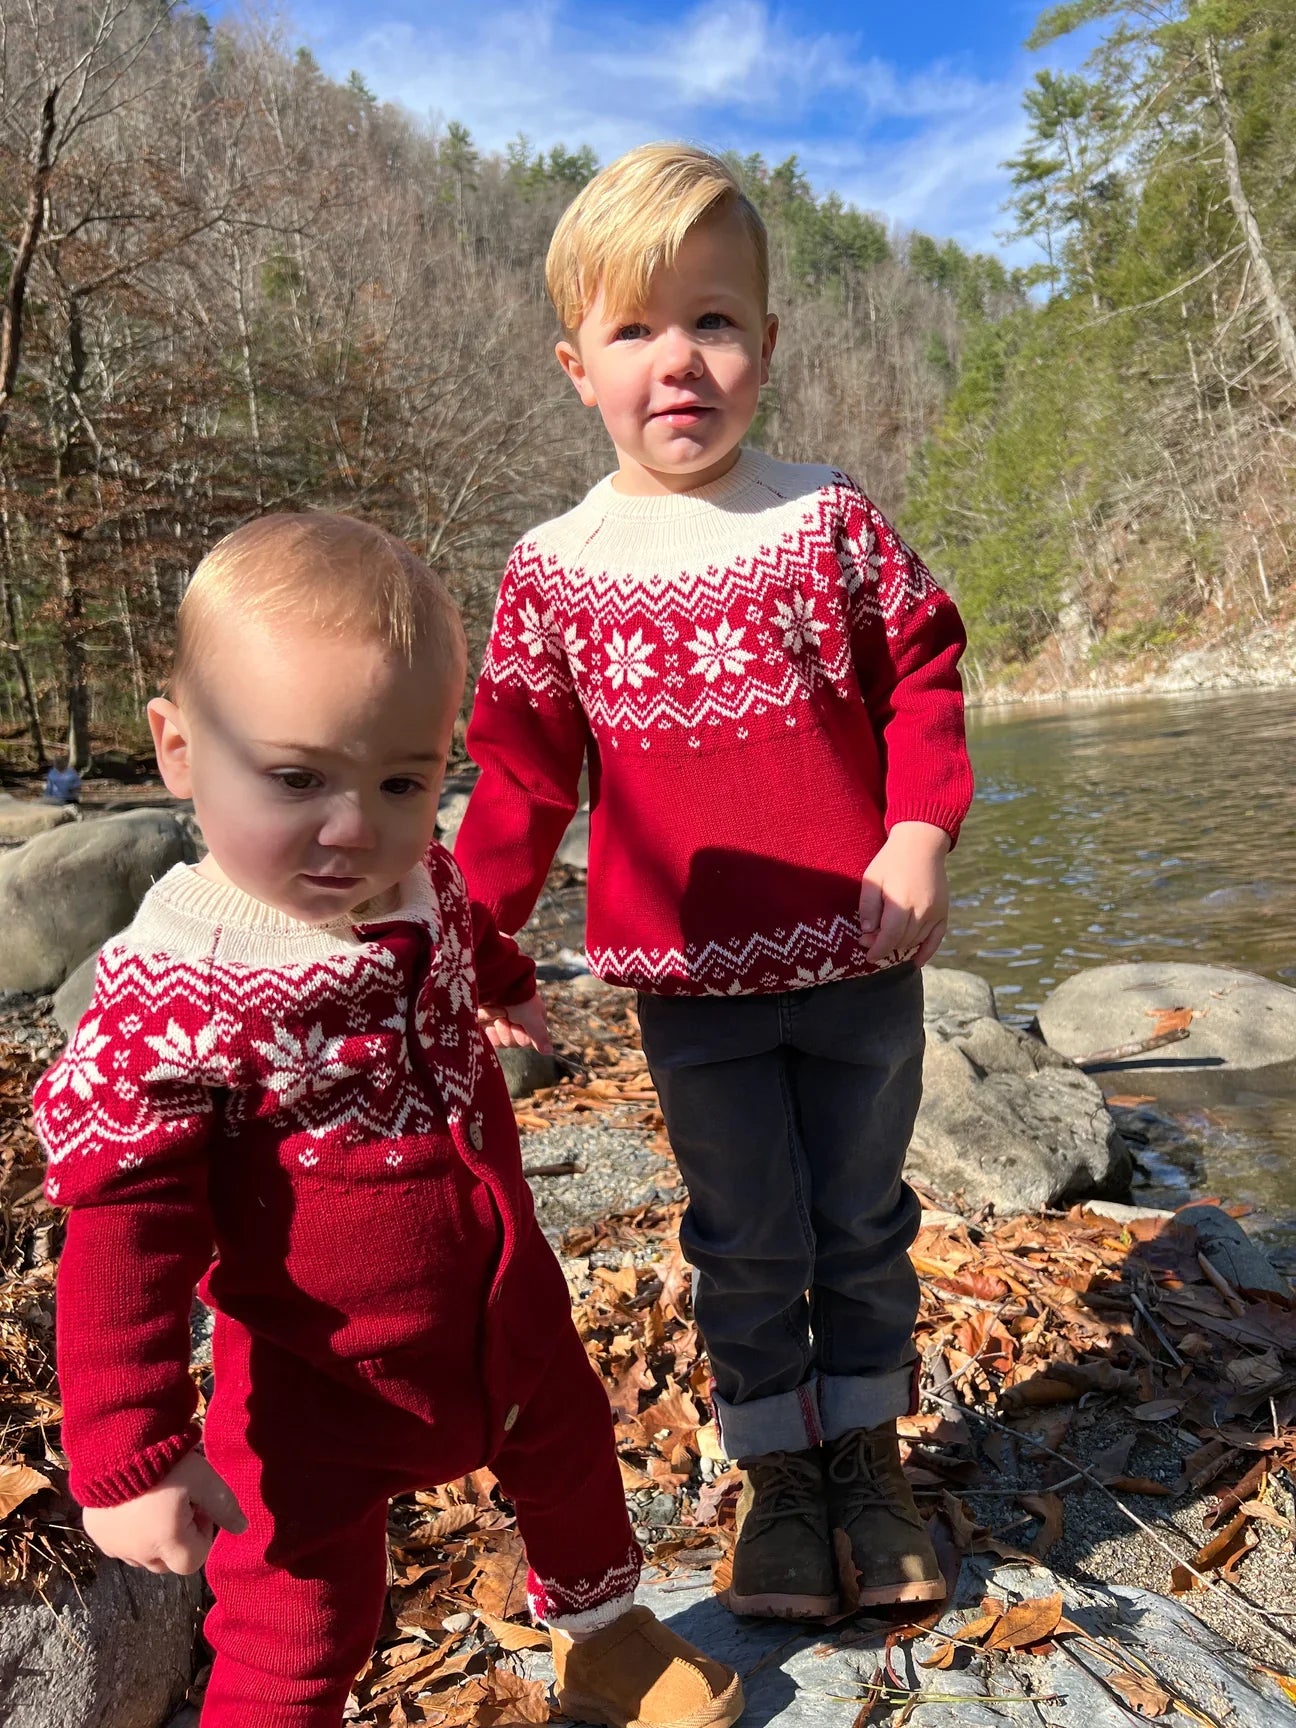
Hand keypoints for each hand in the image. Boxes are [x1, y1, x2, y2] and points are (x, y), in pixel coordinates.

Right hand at [82, 1449, 247, 1575]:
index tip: (198, 1508)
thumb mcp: (204, 1479)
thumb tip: (242, 1528)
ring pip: (142, 1556)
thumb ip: (224, 1506)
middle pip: (167, 1563)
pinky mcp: (96, 1534)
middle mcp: (139, 1553)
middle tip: (179, 1505)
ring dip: (153, 1539)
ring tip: (156, 1502)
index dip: (202, 1537)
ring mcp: (114, 1546)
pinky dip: (129, 1532)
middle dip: (179, 1542)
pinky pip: (118, 1544)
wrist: (115, 1446)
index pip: (194, 1561)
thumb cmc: (165, 1462)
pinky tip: (133, 1503)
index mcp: (167, 1543)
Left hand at [478, 992, 551, 1052]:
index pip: (525, 1043)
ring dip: (496, 1023)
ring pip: (498, 1039)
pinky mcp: (485, 1019)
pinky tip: (486, 1011)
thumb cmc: (518, 999)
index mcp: (532, 1020)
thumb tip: (549, 1052)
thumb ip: (540, 1036)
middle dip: (507, 1030)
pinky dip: (485, 1022)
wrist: (496, 980)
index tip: (519, 1023)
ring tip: (497, 1010)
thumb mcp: (533, 1018)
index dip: (521, 1036)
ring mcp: (500, 1020)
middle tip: (507, 1016)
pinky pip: (486, 1034)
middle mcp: (517, 1022)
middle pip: (511, 1043)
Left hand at [859, 821, 949, 968]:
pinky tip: (916, 962)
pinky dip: (927, 952)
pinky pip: (937, 938)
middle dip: (885, 947)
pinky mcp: (943, 911)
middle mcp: (922, 911)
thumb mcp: (872, 879)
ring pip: (917, 941)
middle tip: (870, 943)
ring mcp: (935, 912)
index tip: (868, 956)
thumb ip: (868, 906)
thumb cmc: (891, 860)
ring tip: (886, 944)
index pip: (890, 937)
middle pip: (903, 941)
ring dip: (900, 948)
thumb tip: (867, 931)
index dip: (878, 949)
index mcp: (902, 902)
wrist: (922, 843)